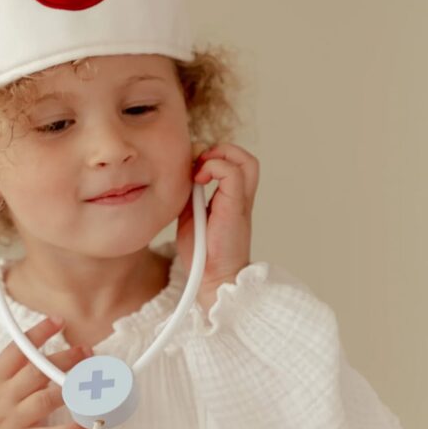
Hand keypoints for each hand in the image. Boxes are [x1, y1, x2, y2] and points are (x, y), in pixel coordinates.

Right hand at [0, 317, 94, 428]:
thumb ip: (3, 378)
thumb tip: (32, 361)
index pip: (17, 351)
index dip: (38, 333)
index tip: (58, 321)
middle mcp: (3, 399)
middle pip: (38, 372)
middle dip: (66, 358)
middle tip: (87, 350)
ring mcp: (11, 423)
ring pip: (46, 399)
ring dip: (72, 388)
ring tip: (93, 381)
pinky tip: (89, 423)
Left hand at [175, 141, 258, 308]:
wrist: (214, 278)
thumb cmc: (203, 253)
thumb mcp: (190, 217)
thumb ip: (190, 197)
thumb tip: (181, 177)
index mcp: (231, 199)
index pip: (233, 164)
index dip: (213, 156)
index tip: (192, 166)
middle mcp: (240, 198)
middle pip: (245, 159)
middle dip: (221, 150)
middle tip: (199, 162)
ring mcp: (240, 202)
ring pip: (246, 161)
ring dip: (222, 156)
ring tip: (201, 169)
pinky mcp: (235, 207)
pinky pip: (233, 174)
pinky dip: (215, 167)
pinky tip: (199, 179)